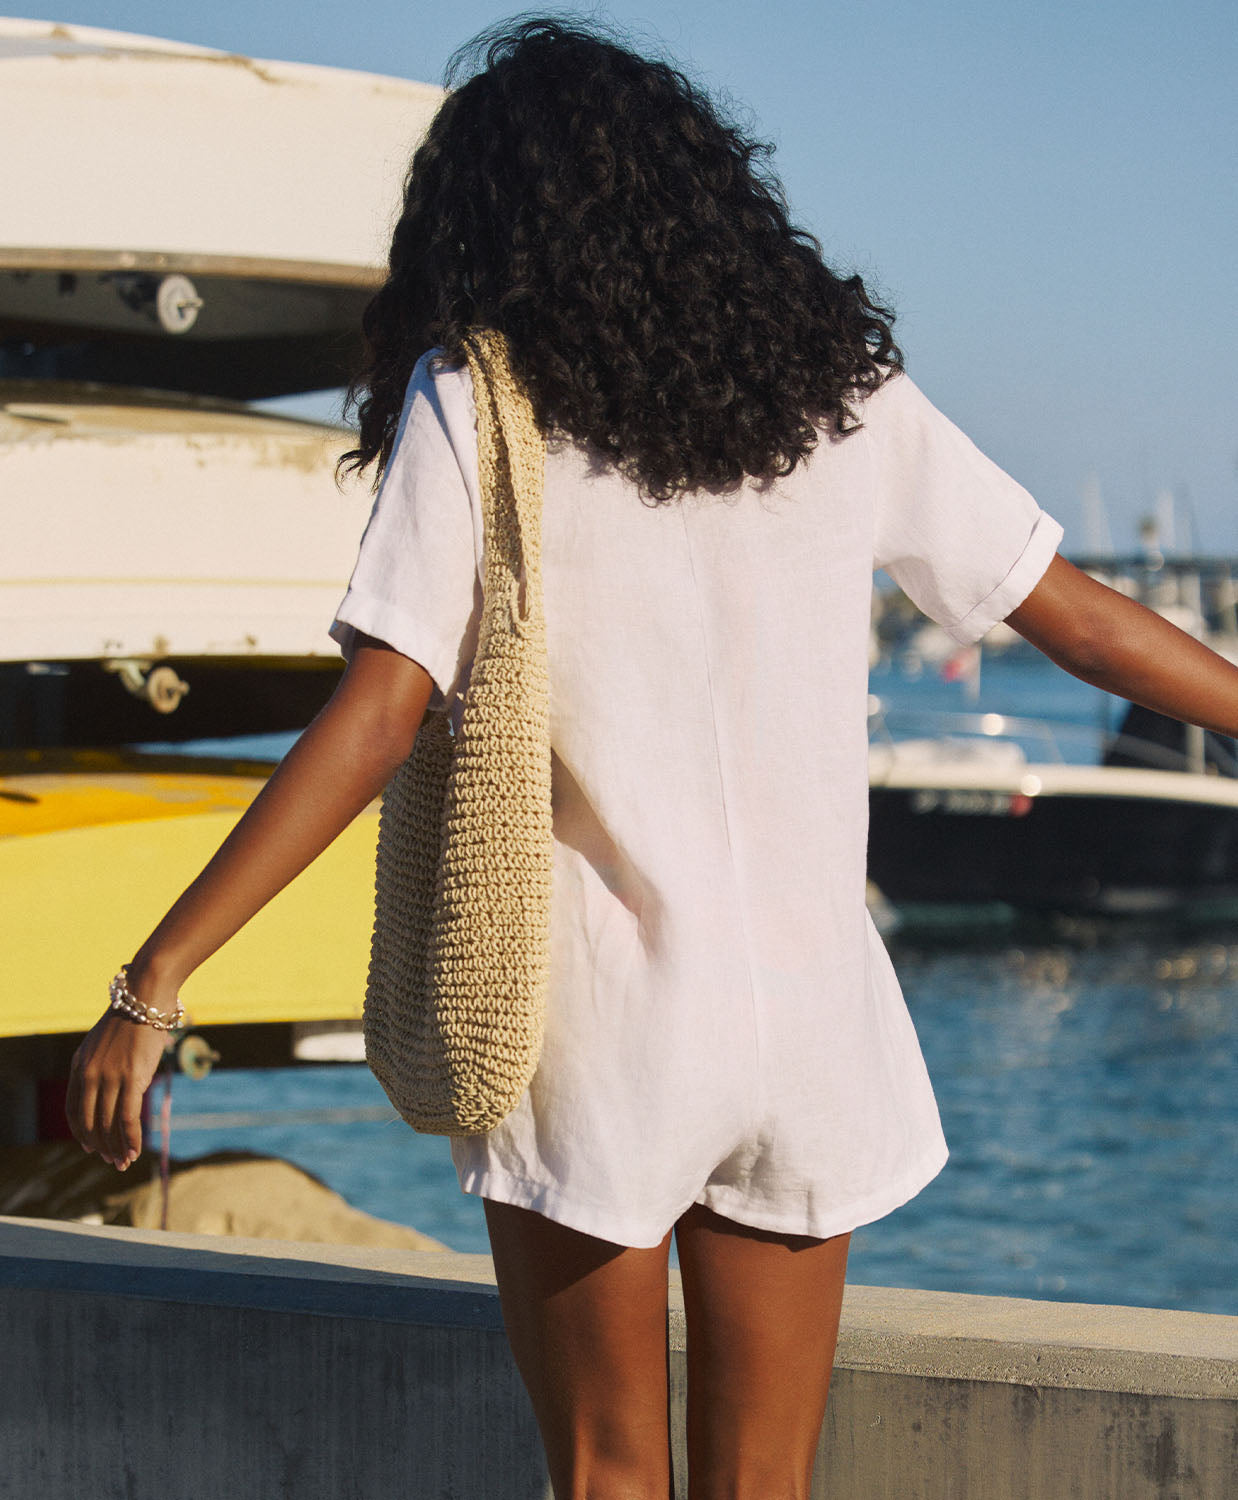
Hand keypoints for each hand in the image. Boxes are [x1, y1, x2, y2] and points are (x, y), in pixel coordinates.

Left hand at [66, 1009, 169, 1169]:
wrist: (145, 997)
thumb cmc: (131, 1018)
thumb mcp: (105, 1044)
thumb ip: (102, 1066)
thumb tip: (113, 1088)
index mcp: (79, 1066)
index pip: (73, 1110)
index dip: (80, 1133)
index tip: (90, 1147)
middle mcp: (90, 1074)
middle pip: (89, 1122)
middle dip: (100, 1146)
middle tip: (112, 1161)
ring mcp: (110, 1076)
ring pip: (108, 1124)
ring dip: (116, 1148)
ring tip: (124, 1162)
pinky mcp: (132, 1077)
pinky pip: (127, 1118)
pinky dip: (130, 1139)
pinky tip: (135, 1150)